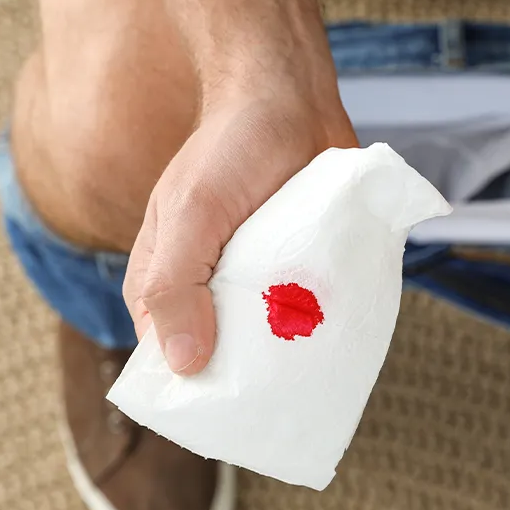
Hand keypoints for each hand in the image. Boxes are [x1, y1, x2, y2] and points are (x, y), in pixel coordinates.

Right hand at [123, 58, 355, 374]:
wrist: (290, 96)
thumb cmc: (230, 148)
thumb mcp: (190, 214)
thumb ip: (175, 285)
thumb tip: (183, 364)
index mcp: (166, 282)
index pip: (169, 360)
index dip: (194, 390)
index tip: (230, 413)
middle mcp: (210, 288)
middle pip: (226, 358)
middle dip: (253, 380)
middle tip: (286, 396)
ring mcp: (259, 280)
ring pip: (272, 342)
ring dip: (294, 358)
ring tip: (320, 375)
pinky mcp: (300, 269)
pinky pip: (311, 314)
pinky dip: (324, 329)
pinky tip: (343, 345)